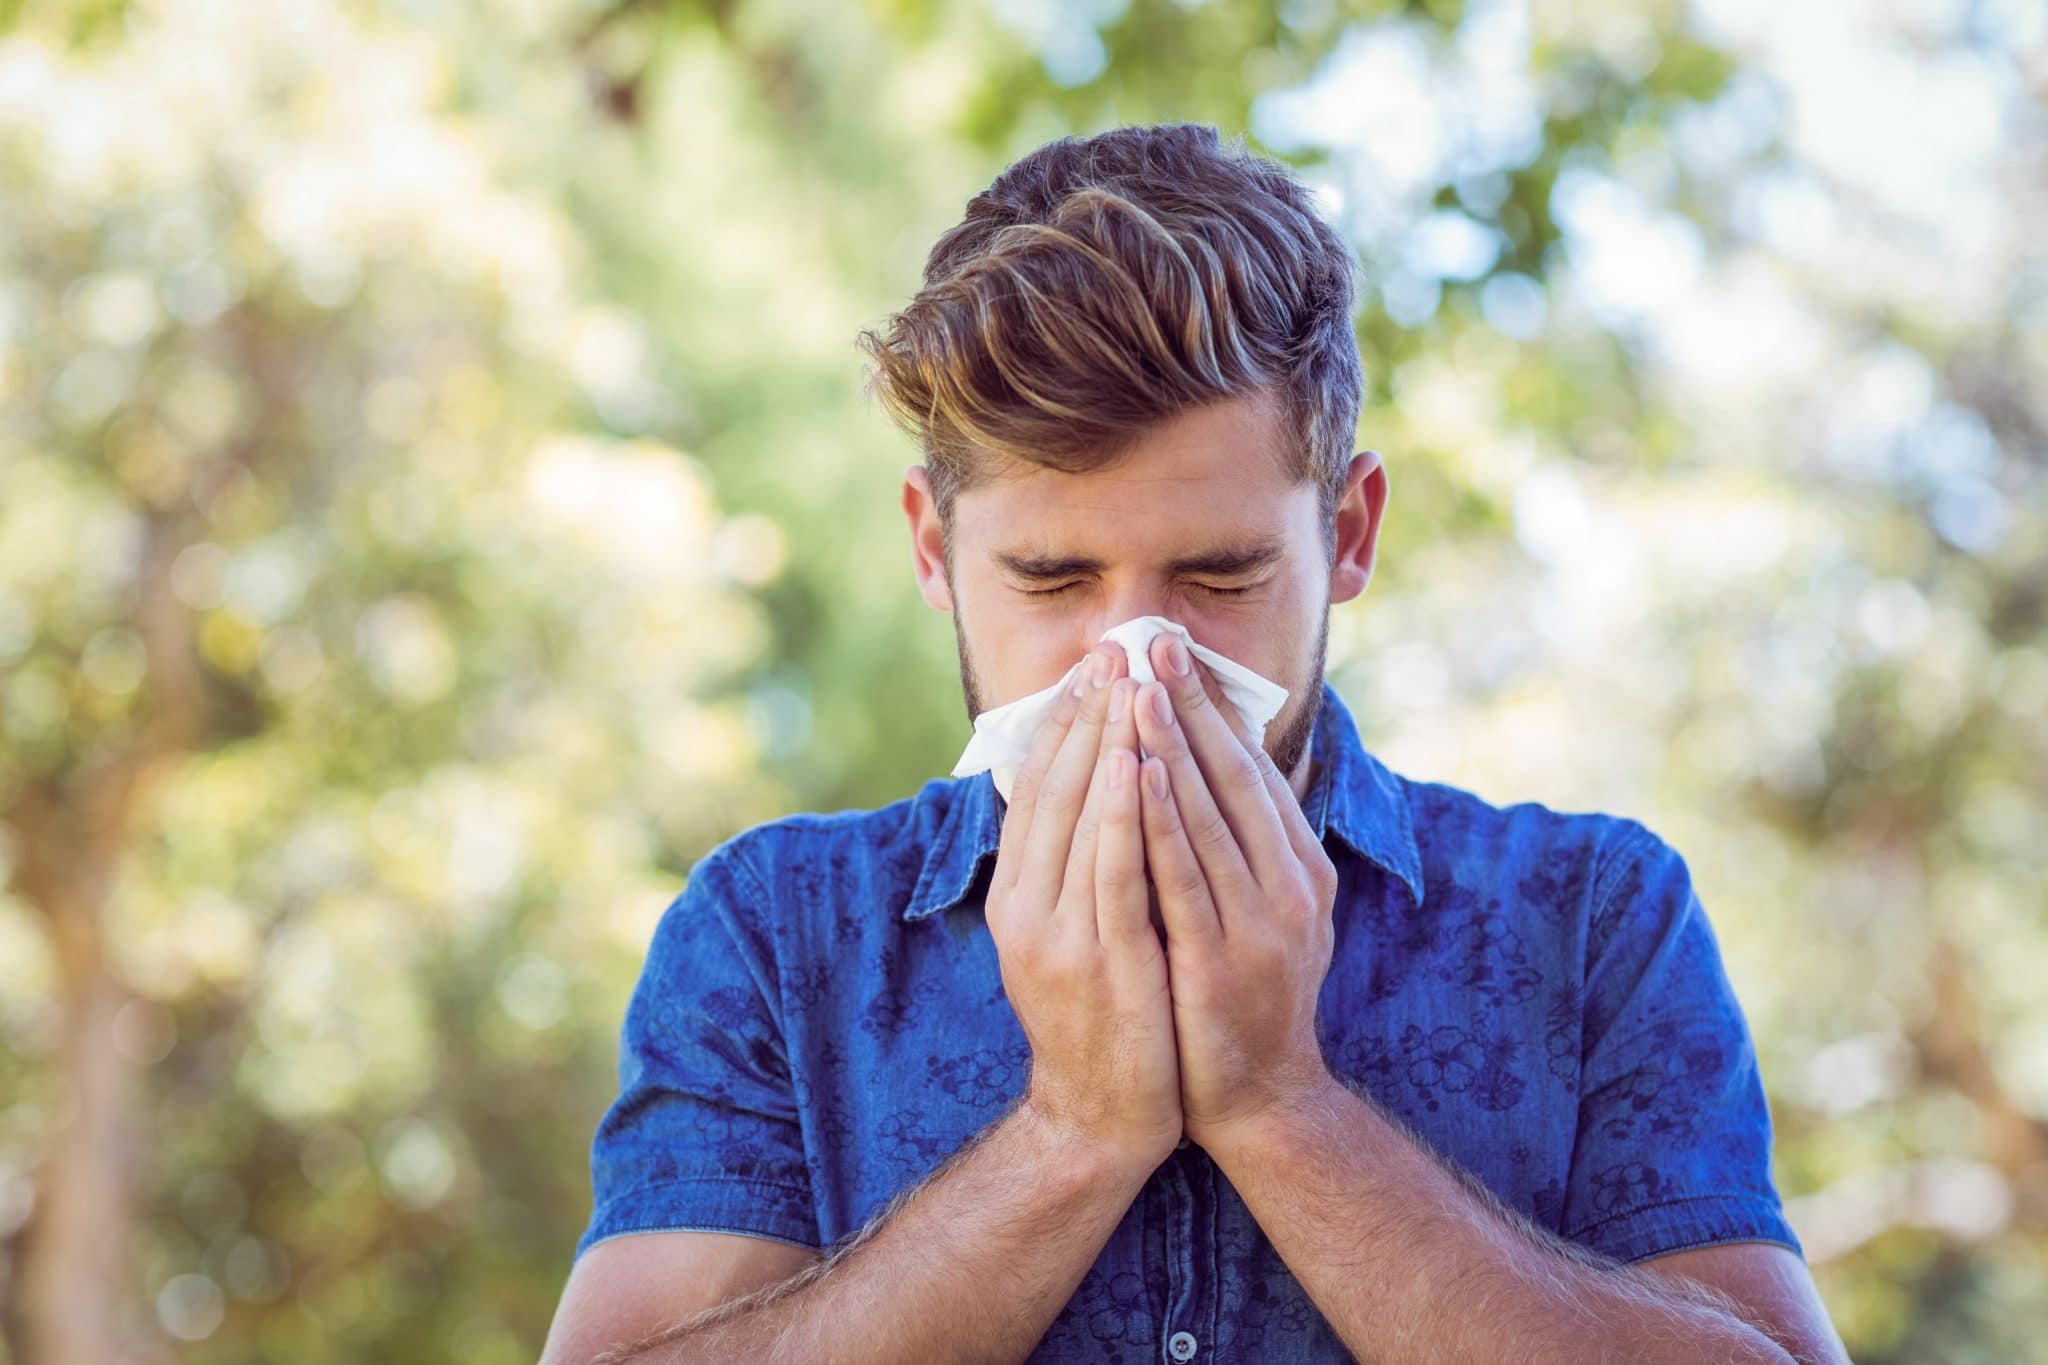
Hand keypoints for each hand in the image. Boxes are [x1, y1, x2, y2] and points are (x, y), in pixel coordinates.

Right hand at [987, 641, 1182, 1171]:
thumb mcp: (1066, 933)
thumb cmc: (1099, 1016)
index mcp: (1017, 894)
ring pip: (1081, 818)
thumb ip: (1071, 868)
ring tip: (1128, 681)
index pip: (1038, 788)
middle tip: (1115, 648)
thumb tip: (1090, 789)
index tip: (1095, 664)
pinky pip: (1112, 871)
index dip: (1066, 721)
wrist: (1100, 1117)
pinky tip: (1137, 764)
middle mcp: (1026, 906)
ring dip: (1105, 743)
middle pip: (1055, 789)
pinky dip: (1121, 813)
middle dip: (1088, 714)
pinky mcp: (1100, 960)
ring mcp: (1059, 934)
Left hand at [1130, 632, 1341, 1149]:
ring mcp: (1261, 922)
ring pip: (1208, 815)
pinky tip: (1133, 774)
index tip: (1173, 650)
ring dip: (1170, 745)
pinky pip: (1183, 875)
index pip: (1251, 767)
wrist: (1261, 1101)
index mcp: (1300, 867)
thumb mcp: (1258, 911)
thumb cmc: (1242, 998)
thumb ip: (1241, 848)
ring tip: (1135, 687)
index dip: (1210, 706)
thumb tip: (1201, 769)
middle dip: (1189, 704)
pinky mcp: (1223, 959)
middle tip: (1153, 640)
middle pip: (1233, 775)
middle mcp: (1290, 884)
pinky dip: (1159, 818)